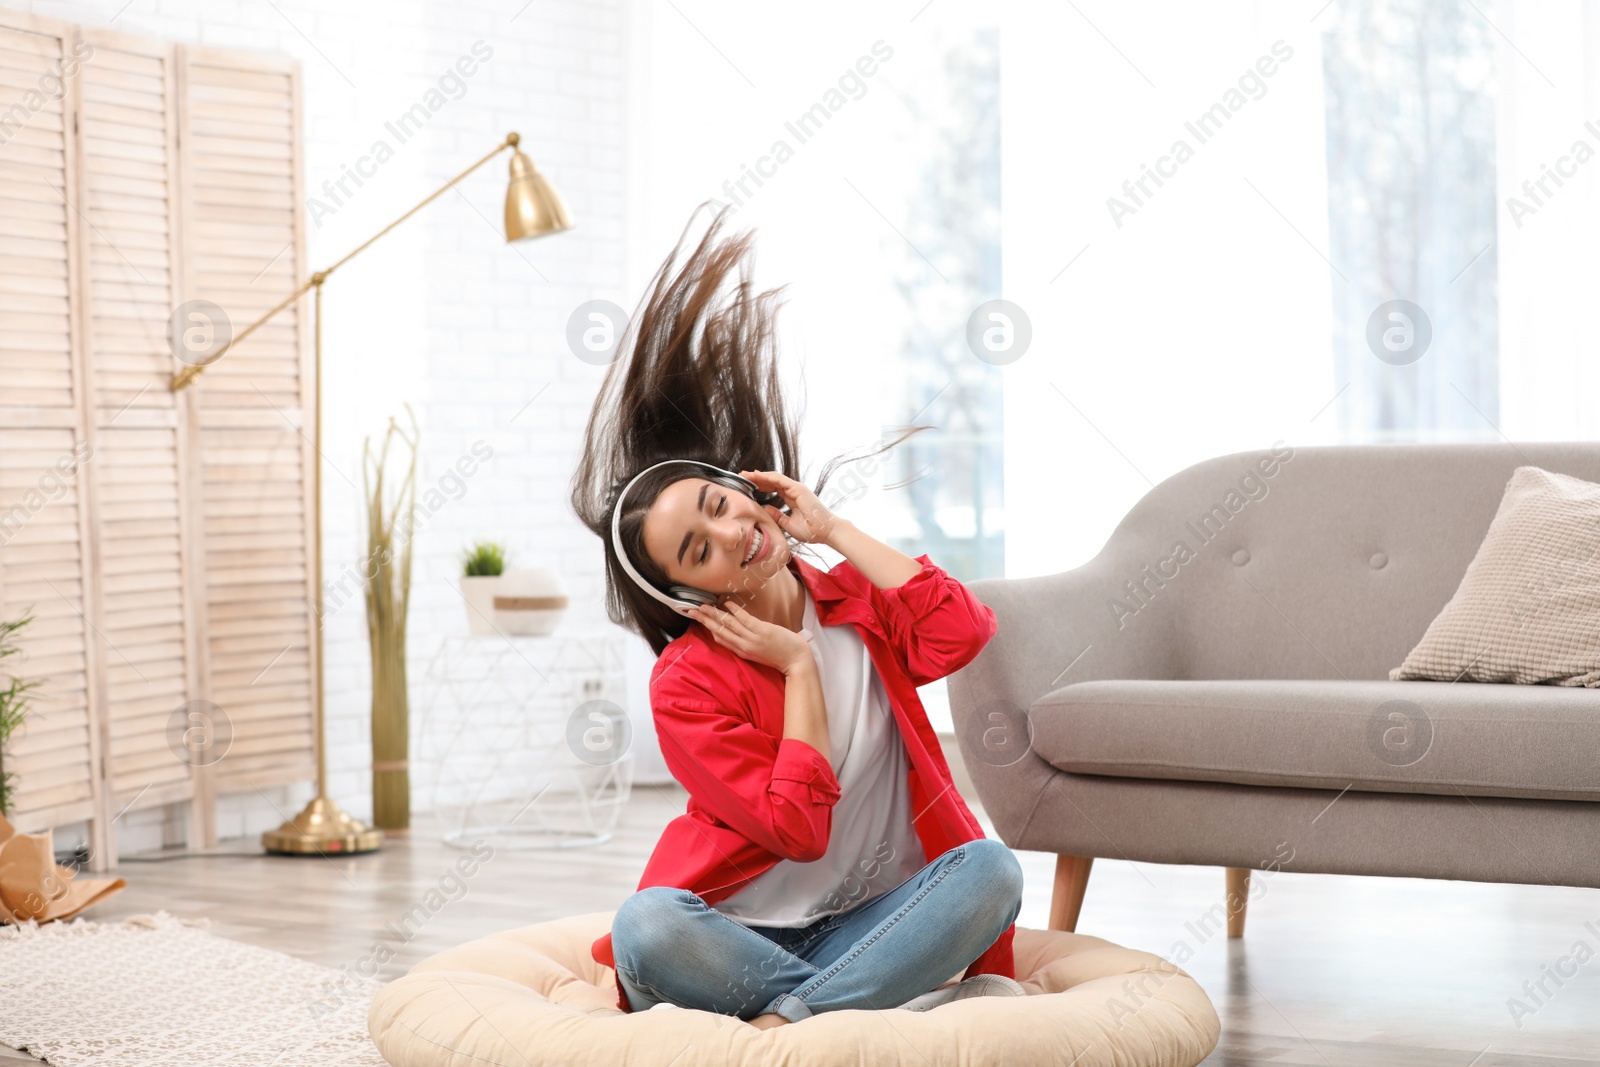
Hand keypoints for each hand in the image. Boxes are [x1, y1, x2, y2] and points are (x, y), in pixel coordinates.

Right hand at [689, 600, 812, 674]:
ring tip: (703, 606)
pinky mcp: (762, 631)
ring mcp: (752, 639)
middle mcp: (743, 646)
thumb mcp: (759, 653)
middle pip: (719, 631)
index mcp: (742, 651)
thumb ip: (747, 643)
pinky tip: (726, 604)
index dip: (707, 628)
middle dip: (704, 620)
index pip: (720, 639)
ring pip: (728, 624)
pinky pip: (744, 619)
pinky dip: (734, 611)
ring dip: (714, 614)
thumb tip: (739, 630)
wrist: (796, 661)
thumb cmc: (780, 655)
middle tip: (691, 610)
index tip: (698, 619)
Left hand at [737, 469, 840, 545]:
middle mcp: (793, 491)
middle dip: (756, 478)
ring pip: (773, 478)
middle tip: (741, 476)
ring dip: (759, 475)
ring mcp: (796, 488)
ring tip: (745, 474)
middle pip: (771, 481)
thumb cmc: (811, 530)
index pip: (772, 488)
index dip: (759, 485)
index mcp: (792, 498)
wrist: (826, 532)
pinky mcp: (798, 488)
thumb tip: (765, 509)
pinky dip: (767, 477)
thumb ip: (777, 516)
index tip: (747, 486)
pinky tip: (757, 475)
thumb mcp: (788, 524)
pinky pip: (780, 480)